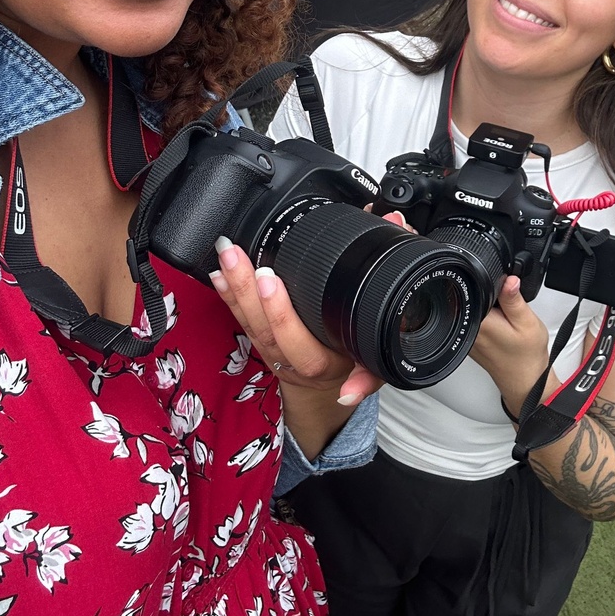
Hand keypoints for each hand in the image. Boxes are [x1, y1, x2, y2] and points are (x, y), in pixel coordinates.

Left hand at [210, 237, 381, 405]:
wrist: (334, 389)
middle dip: (250, 293)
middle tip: (240, 257)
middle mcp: (297, 364)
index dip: (284, 316)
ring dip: (236, 289)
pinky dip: (229, 297)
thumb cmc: (360, 351)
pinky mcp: (263, 345)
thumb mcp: (386, 330)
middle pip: (267, 333)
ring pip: (251, 326)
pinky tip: (219, 275)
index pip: (304, 349)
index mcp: (328, 364)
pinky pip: (243, 323)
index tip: (271, 280)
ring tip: (227, 256)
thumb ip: (392, 269)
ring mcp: (277, 356)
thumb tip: (395, 227)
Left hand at [469, 276, 550, 418]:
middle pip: (474, 296)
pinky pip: (477, 318)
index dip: (493, 282)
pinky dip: (489, 318)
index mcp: (481, 321)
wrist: (526, 383)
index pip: (475, 287)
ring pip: (475, 307)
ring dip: (490, 307)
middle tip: (510, 309)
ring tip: (506, 319)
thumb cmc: (527, 358)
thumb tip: (508, 278)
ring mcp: (468, 336)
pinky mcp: (471, 340)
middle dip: (492, 294)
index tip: (508, 291)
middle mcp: (470, 328)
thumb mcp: (527, 322)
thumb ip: (513, 299)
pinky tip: (502, 326)